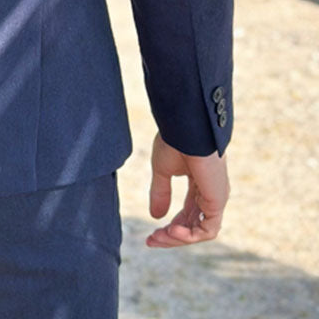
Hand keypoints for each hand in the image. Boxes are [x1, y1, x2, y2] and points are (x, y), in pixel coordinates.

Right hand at [146, 131, 229, 247]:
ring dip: (178, 238)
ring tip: (159, 237)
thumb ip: (161, 193)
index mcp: (200, 182)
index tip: (151, 233)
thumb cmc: (175, 140)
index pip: (188, 212)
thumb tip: (156, 216)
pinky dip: (189, 236)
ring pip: (200, 231)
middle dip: (171, 235)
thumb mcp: (162, 170)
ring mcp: (216, 197)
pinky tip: (171, 231)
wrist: (185, 128)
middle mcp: (211, 192)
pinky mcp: (217, 201)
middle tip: (151, 240)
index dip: (170, 225)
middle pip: (193, 224)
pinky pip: (207, 230)